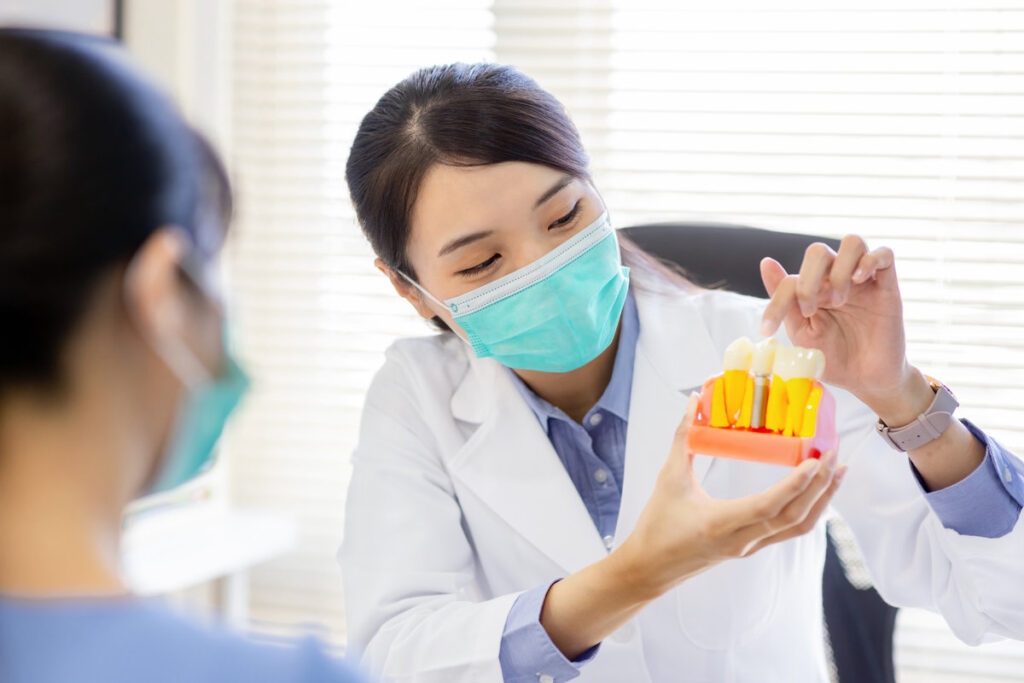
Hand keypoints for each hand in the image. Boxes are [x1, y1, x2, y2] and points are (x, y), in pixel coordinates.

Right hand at [621, 395, 846, 597]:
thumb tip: (693, 402)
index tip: (816, 460)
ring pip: (798, 527)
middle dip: (820, 487)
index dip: (796, 484)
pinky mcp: (750, 547)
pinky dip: (808, 509)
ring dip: (821, 500)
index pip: (769, 506)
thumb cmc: (657, 525)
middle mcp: (741, 540)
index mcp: (721, 523)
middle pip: (794, 517)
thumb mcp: (668, 479)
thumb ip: (683, 439)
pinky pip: (788, 530)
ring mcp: (749, 547)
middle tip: (835, 456)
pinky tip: (815, 491)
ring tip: (838, 472)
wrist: (650, 568)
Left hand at [759, 235, 917, 412]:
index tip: (767, 331)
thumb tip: (766, 261)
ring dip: (839, 269)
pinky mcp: (887, 287)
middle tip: (811, 309)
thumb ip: (786, 300)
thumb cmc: (833, 357)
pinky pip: (884, 254)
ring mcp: (862, 281)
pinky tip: (859, 280)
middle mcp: (835, 280)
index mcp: (811, 291)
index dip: (775, 302)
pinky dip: (870, 260)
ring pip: (853, 242)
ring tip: (839, 299)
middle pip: (817, 251)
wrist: (866, 380)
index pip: (789, 280)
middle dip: (808, 278)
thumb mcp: (802, 333)